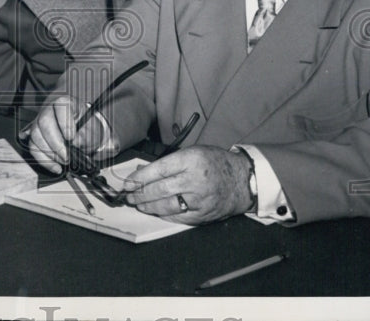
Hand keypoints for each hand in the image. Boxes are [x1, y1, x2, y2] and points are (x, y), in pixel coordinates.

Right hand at [26, 95, 113, 173]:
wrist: (78, 127)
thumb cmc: (84, 125)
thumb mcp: (89, 128)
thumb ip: (84, 135)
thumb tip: (75, 145)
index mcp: (65, 102)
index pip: (61, 105)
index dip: (64, 122)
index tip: (71, 138)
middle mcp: (49, 109)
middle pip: (44, 122)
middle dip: (56, 143)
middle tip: (67, 157)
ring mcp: (39, 121)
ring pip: (36, 135)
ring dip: (50, 153)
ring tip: (64, 162)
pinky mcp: (35, 135)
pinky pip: (33, 147)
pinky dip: (44, 160)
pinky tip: (56, 167)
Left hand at [122, 145, 253, 223]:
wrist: (242, 181)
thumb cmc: (215, 163)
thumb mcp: (193, 153)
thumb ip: (169, 163)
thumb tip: (142, 172)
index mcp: (192, 160)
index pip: (159, 170)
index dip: (139, 178)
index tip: (127, 183)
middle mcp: (195, 180)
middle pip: (159, 189)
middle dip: (140, 194)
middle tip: (129, 196)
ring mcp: (199, 199)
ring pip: (166, 206)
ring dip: (148, 206)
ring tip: (138, 204)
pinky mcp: (202, 215)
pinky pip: (177, 217)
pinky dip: (163, 215)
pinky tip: (155, 211)